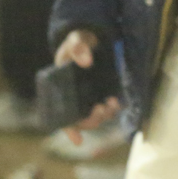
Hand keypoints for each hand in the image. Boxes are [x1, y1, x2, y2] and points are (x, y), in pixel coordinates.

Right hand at [54, 29, 120, 143]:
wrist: (90, 37)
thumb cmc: (77, 42)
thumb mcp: (75, 41)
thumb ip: (78, 47)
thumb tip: (86, 62)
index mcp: (61, 90)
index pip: (62, 116)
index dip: (69, 130)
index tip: (79, 141)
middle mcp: (74, 96)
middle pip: (82, 119)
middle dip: (92, 120)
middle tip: (101, 109)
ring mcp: (89, 95)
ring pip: (95, 115)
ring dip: (104, 115)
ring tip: (112, 104)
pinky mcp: (102, 90)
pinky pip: (106, 105)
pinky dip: (111, 108)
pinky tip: (116, 102)